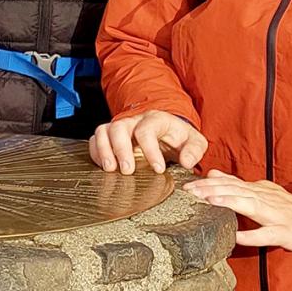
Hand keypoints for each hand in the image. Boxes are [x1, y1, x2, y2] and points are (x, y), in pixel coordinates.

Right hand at [88, 111, 207, 174]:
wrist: (169, 133)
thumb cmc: (180, 138)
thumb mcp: (195, 141)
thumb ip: (194, 150)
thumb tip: (186, 162)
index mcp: (156, 119)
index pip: (147, 130)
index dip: (150, 150)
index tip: (158, 170)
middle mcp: (135, 120)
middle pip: (119, 127)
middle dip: (121, 150)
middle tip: (128, 171)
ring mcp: (121, 127)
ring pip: (103, 131)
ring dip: (104, 150)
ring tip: (110, 170)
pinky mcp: (111, 136)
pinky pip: (96, 139)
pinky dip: (96, 153)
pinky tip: (104, 167)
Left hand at [183, 171, 291, 256]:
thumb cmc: (291, 211)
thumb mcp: (263, 193)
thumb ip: (237, 185)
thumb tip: (213, 174)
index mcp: (259, 191)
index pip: (230, 184)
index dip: (208, 184)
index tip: (187, 185)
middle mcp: (266, 199)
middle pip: (236, 191)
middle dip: (211, 190)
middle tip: (189, 191)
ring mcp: (277, 215)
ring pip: (251, 206)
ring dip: (230, 202)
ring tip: (210, 202)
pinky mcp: (286, 232)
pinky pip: (268, 234)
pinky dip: (252, 234)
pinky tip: (237, 236)